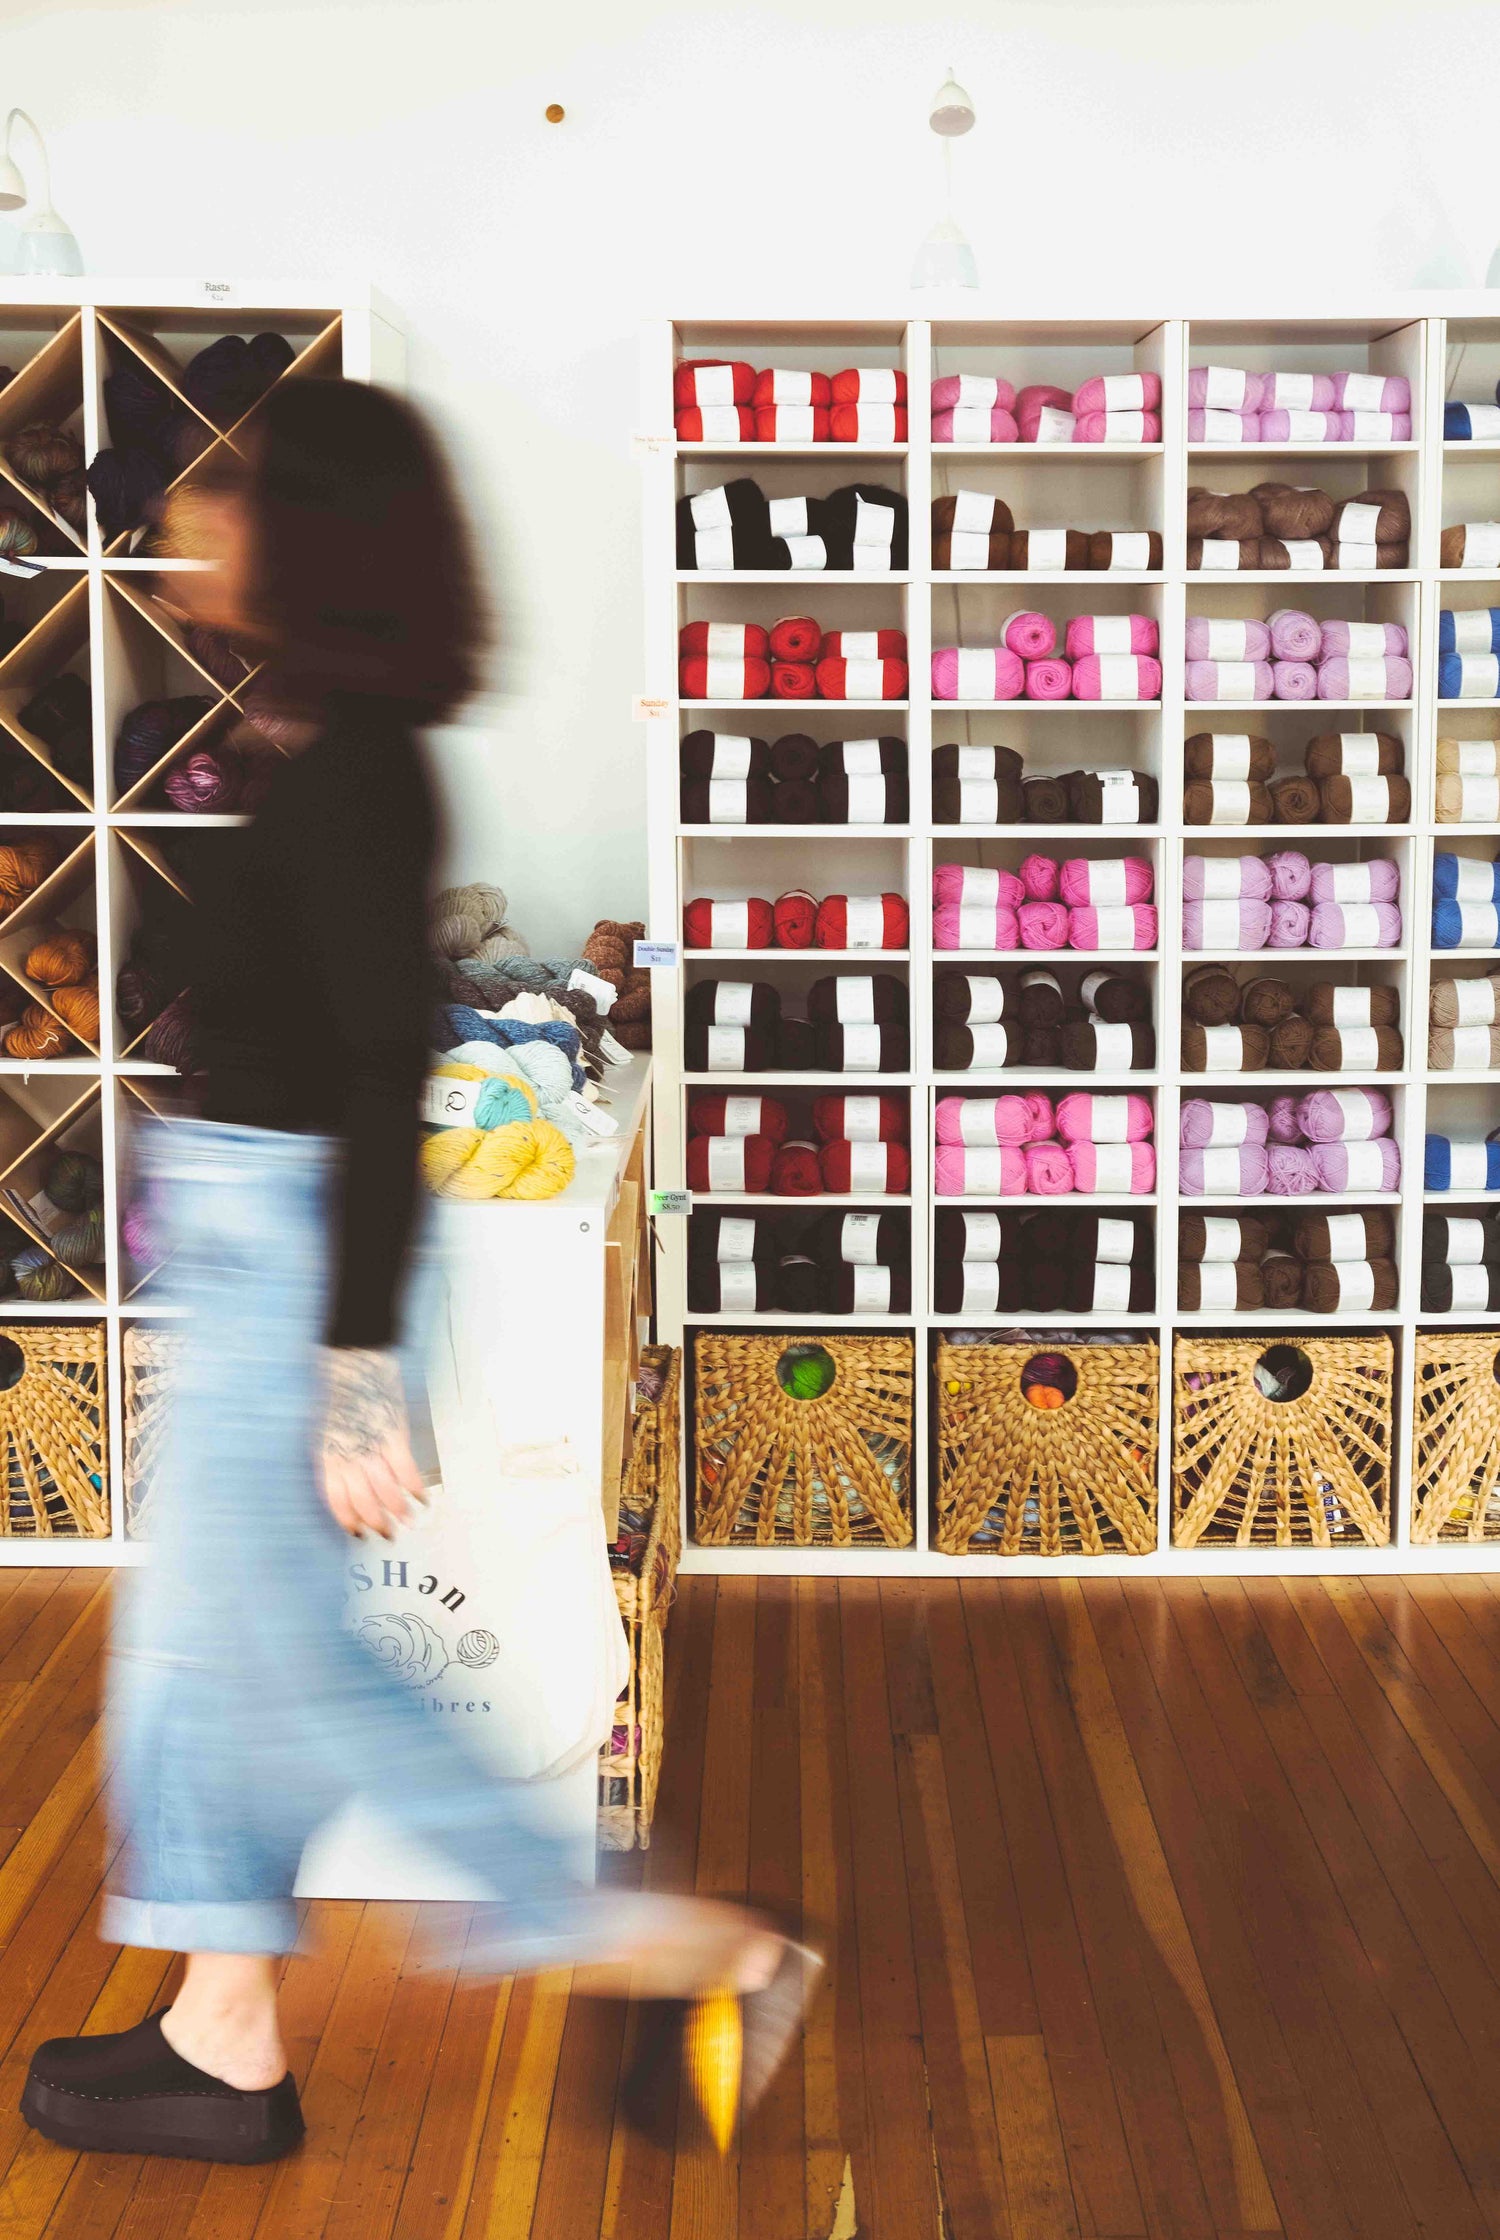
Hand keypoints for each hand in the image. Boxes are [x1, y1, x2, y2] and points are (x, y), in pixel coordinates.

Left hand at [318, 1346, 424, 1539]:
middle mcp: (348, 1458)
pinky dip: (416, 1488)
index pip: (337, 1501)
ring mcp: (371, 1448)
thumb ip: (334, 1459)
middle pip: (363, 1502)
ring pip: (386, 1492)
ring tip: (408, 1520)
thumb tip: (348, 1485)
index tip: (359, 1533)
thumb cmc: (338, 1396)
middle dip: (377, 1523)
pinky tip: (422, 1497)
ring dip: (399, 1510)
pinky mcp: (393, 1436)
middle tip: (388, 1534)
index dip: (349, 1520)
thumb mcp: (325, 1432)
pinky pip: (407, 1471)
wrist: (354, 1365)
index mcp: (327, 1457)